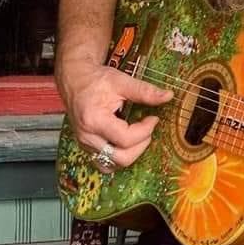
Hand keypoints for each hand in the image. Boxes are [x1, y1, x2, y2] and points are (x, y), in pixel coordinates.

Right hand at [57, 57, 172, 172]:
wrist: (75, 79)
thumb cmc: (95, 80)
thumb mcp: (122, 81)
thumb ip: (145, 91)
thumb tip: (168, 96)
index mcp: (94, 120)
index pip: (126, 139)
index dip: (146, 130)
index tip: (153, 118)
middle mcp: (87, 137)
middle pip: (121, 158)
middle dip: (141, 145)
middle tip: (147, 128)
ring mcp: (85, 144)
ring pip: (113, 164)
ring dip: (131, 153)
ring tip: (137, 134)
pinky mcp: (87, 147)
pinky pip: (106, 162)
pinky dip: (120, 155)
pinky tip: (127, 141)